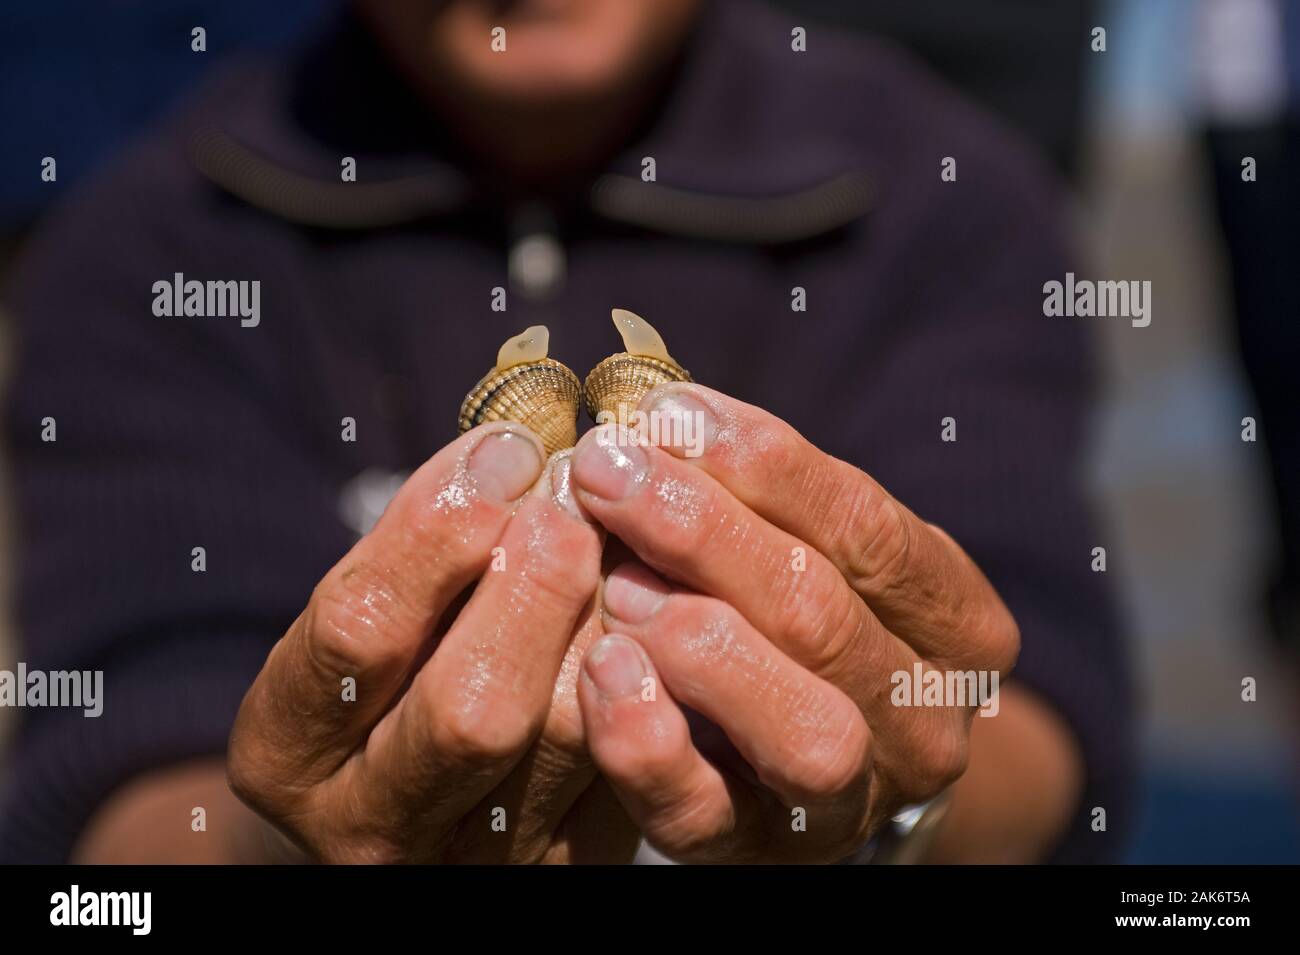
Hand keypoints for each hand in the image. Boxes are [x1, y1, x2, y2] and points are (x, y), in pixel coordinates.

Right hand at [227, 423, 637, 862]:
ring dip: (606, 615)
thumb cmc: (393, 667)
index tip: (507, 450)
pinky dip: (655, 671)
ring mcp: (474, 864)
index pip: (360, 631)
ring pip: (569, 734)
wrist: (416, 795)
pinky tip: (661, 599)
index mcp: (289, 748)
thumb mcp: (377, 609)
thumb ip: (430, 542)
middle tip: (576, 501)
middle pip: (472, 708)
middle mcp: (372, 827)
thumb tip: (524, 447)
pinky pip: (633, 767)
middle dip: (535, 584)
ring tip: (622, 535)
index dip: (440, 527)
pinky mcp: (567, 868)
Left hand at [568, 385, 1020, 862]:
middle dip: (704, 531)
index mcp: (956, 622)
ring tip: (619, 583)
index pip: (867, 527)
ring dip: (703, 643)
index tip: (666, 410)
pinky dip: (652, 746)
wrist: (809, 768)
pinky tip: (602, 671)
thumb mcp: (813, 547)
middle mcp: (923, 719)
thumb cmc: (798, 618)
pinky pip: (709, 815)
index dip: (763, 462)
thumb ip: (760, 491)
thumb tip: (662, 411)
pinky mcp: (756, 853)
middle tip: (609, 472)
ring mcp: (848, 798)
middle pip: (822, 614)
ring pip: (802, 727)